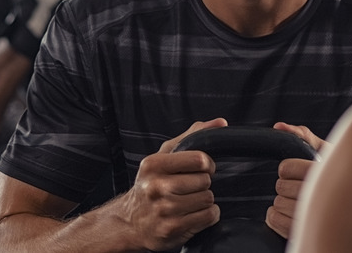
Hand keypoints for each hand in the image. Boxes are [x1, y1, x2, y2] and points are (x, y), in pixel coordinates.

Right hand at [119, 118, 227, 250]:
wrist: (129, 222)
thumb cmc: (150, 185)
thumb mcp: (164, 155)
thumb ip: (193, 136)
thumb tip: (221, 123)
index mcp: (153, 165)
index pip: (198, 159)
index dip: (206, 164)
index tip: (201, 168)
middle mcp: (156, 187)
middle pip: (204, 181)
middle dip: (203, 183)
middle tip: (190, 187)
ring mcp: (164, 210)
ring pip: (208, 199)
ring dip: (204, 200)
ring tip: (189, 200)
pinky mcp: (172, 229)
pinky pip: (208, 217)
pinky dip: (207, 215)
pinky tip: (192, 213)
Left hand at [267, 122, 325, 238]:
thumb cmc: (341, 179)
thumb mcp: (327, 153)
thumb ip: (304, 137)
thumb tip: (279, 127)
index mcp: (326, 173)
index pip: (287, 168)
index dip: (287, 168)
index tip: (295, 171)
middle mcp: (322, 197)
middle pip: (281, 186)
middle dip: (286, 185)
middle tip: (300, 187)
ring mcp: (313, 219)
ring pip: (277, 203)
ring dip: (283, 201)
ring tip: (299, 202)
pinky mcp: (302, 235)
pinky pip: (273, 220)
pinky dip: (275, 216)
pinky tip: (289, 214)